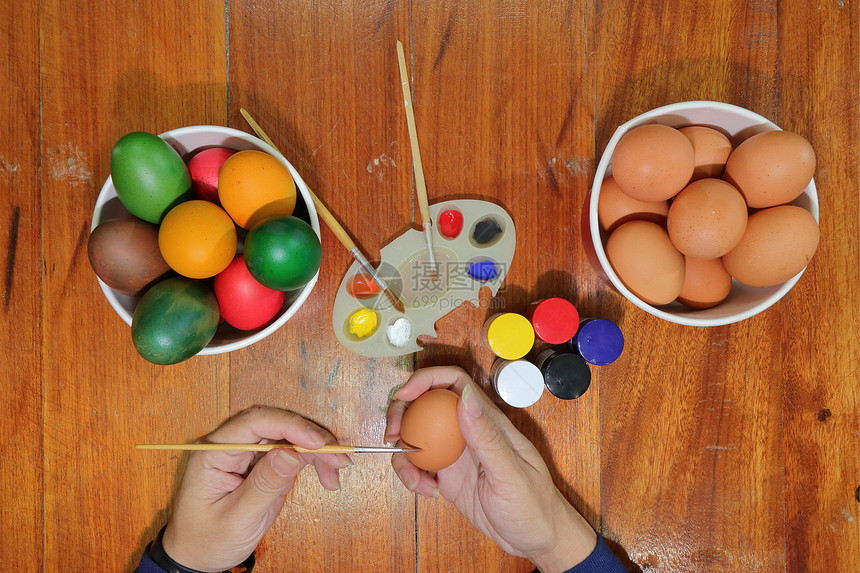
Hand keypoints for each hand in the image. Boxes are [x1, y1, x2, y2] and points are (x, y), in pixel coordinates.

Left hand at [161, 405, 351, 571]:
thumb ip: (264, 485)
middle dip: (312, 437)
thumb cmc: (206, 539)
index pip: (255, 422)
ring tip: (338, 469)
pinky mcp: (265, 463)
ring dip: (318, 449)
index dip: (290, 425)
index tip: (317, 441)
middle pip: (278, 424)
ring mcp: (250, 453)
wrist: (197, 556)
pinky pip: (294, 451)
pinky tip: (328, 475)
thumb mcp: (236, 518)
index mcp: (215, 451)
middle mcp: (233, 445)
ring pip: (291, 436)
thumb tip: (291, 455)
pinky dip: (315, 460)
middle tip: (338, 457)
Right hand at [385, 367, 596, 572]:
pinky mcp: (447, 475)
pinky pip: (419, 465)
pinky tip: (426, 492)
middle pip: (426, 405)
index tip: (404, 395)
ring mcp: (456, 453)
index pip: (454, 383)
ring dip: (404, 453)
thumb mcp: (511, 474)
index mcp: (487, 422)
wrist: (535, 539)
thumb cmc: (534, 505)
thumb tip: (465, 397)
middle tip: (392, 436)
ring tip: (413, 478)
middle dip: (402, 414)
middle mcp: (468, 432)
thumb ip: (487, 437)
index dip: (426, 380)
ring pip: (417, 435)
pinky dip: (412, 476)